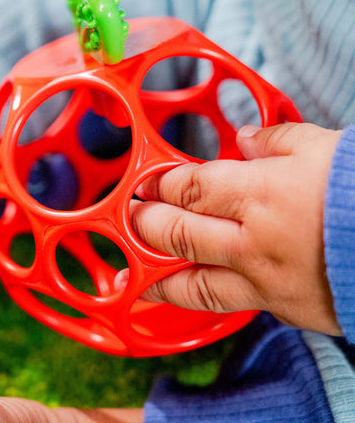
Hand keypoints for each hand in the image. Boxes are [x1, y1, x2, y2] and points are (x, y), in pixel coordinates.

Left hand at [130, 122, 342, 335]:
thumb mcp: (321, 148)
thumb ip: (274, 142)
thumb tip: (245, 141)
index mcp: (257, 195)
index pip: (186, 188)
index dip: (159, 184)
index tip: (146, 183)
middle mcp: (251, 243)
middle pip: (176, 234)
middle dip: (145, 224)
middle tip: (132, 218)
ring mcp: (267, 283)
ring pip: (196, 286)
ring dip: (159, 280)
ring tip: (136, 280)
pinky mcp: (288, 311)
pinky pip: (236, 305)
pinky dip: (208, 299)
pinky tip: (195, 294)